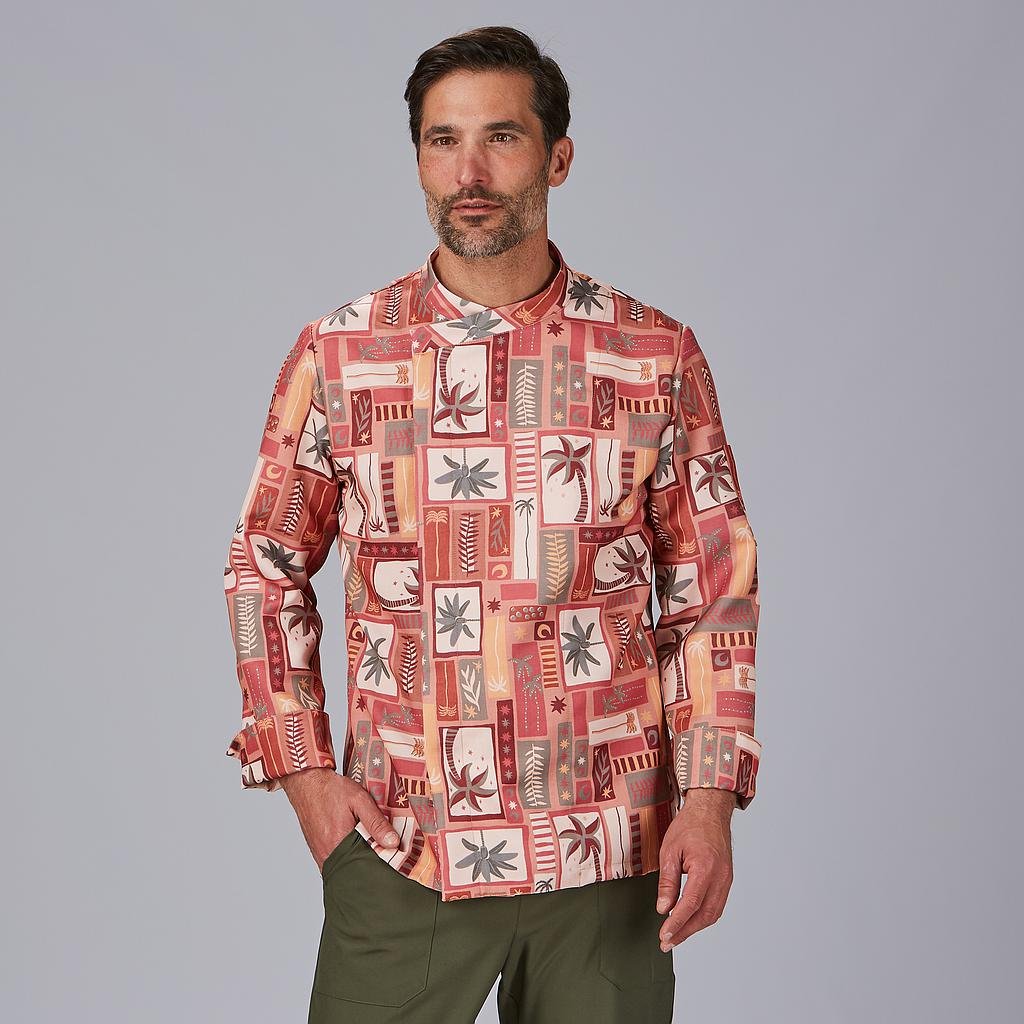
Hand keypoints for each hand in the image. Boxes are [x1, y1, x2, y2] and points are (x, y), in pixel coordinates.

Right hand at [279, 768, 400, 872]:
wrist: (307, 783)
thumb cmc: (331, 790)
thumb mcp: (359, 799)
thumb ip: (376, 822)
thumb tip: (393, 843)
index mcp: (338, 844)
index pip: (366, 866)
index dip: (382, 863)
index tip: (396, 859)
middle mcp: (327, 856)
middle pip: (356, 870)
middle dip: (372, 864)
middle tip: (388, 855)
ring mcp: (321, 856)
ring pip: (346, 867)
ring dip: (360, 860)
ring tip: (375, 849)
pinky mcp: (318, 852)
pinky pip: (338, 862)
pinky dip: (349, 857)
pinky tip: (359, 846)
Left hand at [655, 788, 735, 949]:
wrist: (710, 811)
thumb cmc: (689, 826)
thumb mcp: (669, 851)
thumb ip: (667, 881)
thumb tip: (663, 908)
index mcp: (705, 868)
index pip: (690, 905)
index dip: (677, 923)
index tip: (665, 935)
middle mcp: (720, 877)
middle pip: (705, 915)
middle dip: (685, 932)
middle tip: (667, 942)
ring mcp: (727, 879)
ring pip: (713, 913)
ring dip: (695, 927)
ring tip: (676, 935)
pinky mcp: (727, 880)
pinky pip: (717, 905)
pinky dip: (703, 916)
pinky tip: (690, 920)